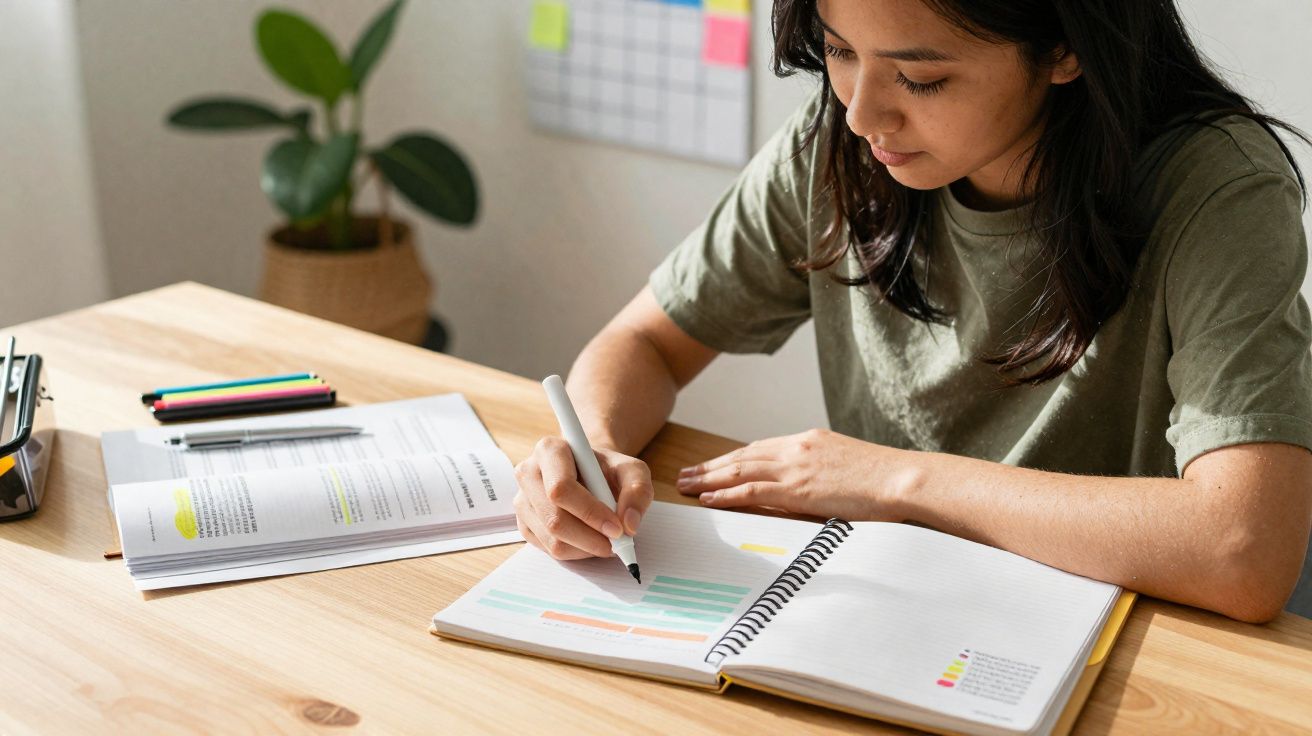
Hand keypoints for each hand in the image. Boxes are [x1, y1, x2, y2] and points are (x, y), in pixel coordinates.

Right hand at [513, 437, 653, 559]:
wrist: (591, 474)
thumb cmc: (608, 470)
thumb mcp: (633, 471)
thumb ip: (637, 491)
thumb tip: (629, 524)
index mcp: (550, 450)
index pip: (561, 488)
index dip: (590, 512)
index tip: (617, 528)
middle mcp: (528, 473)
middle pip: (553, 519)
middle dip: (590, 538)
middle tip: (616, 543)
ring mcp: (522, 500)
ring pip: (552, 539)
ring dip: (585, 548)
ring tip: (606, 540)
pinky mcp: (523, 523)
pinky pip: (548, 550)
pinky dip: (576, 552)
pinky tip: (589, 539)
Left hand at [675, 428, 907, 520]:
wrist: (902, 478)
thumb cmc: (884, 478)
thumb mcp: (847, 464)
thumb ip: (822, 469)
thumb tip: (811, 484)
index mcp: (808, 440)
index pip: (760, 448)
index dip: (732, 457)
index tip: (713, 465)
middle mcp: (797, 448)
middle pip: (743, 456)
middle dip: (711, 466)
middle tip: (686, 474)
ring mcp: (796, 467)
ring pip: (740, 470)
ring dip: (709, 479)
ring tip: (686, 486)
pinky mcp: (798, 489)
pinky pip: (752, 491)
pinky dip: (726, 494)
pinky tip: (708, 499)